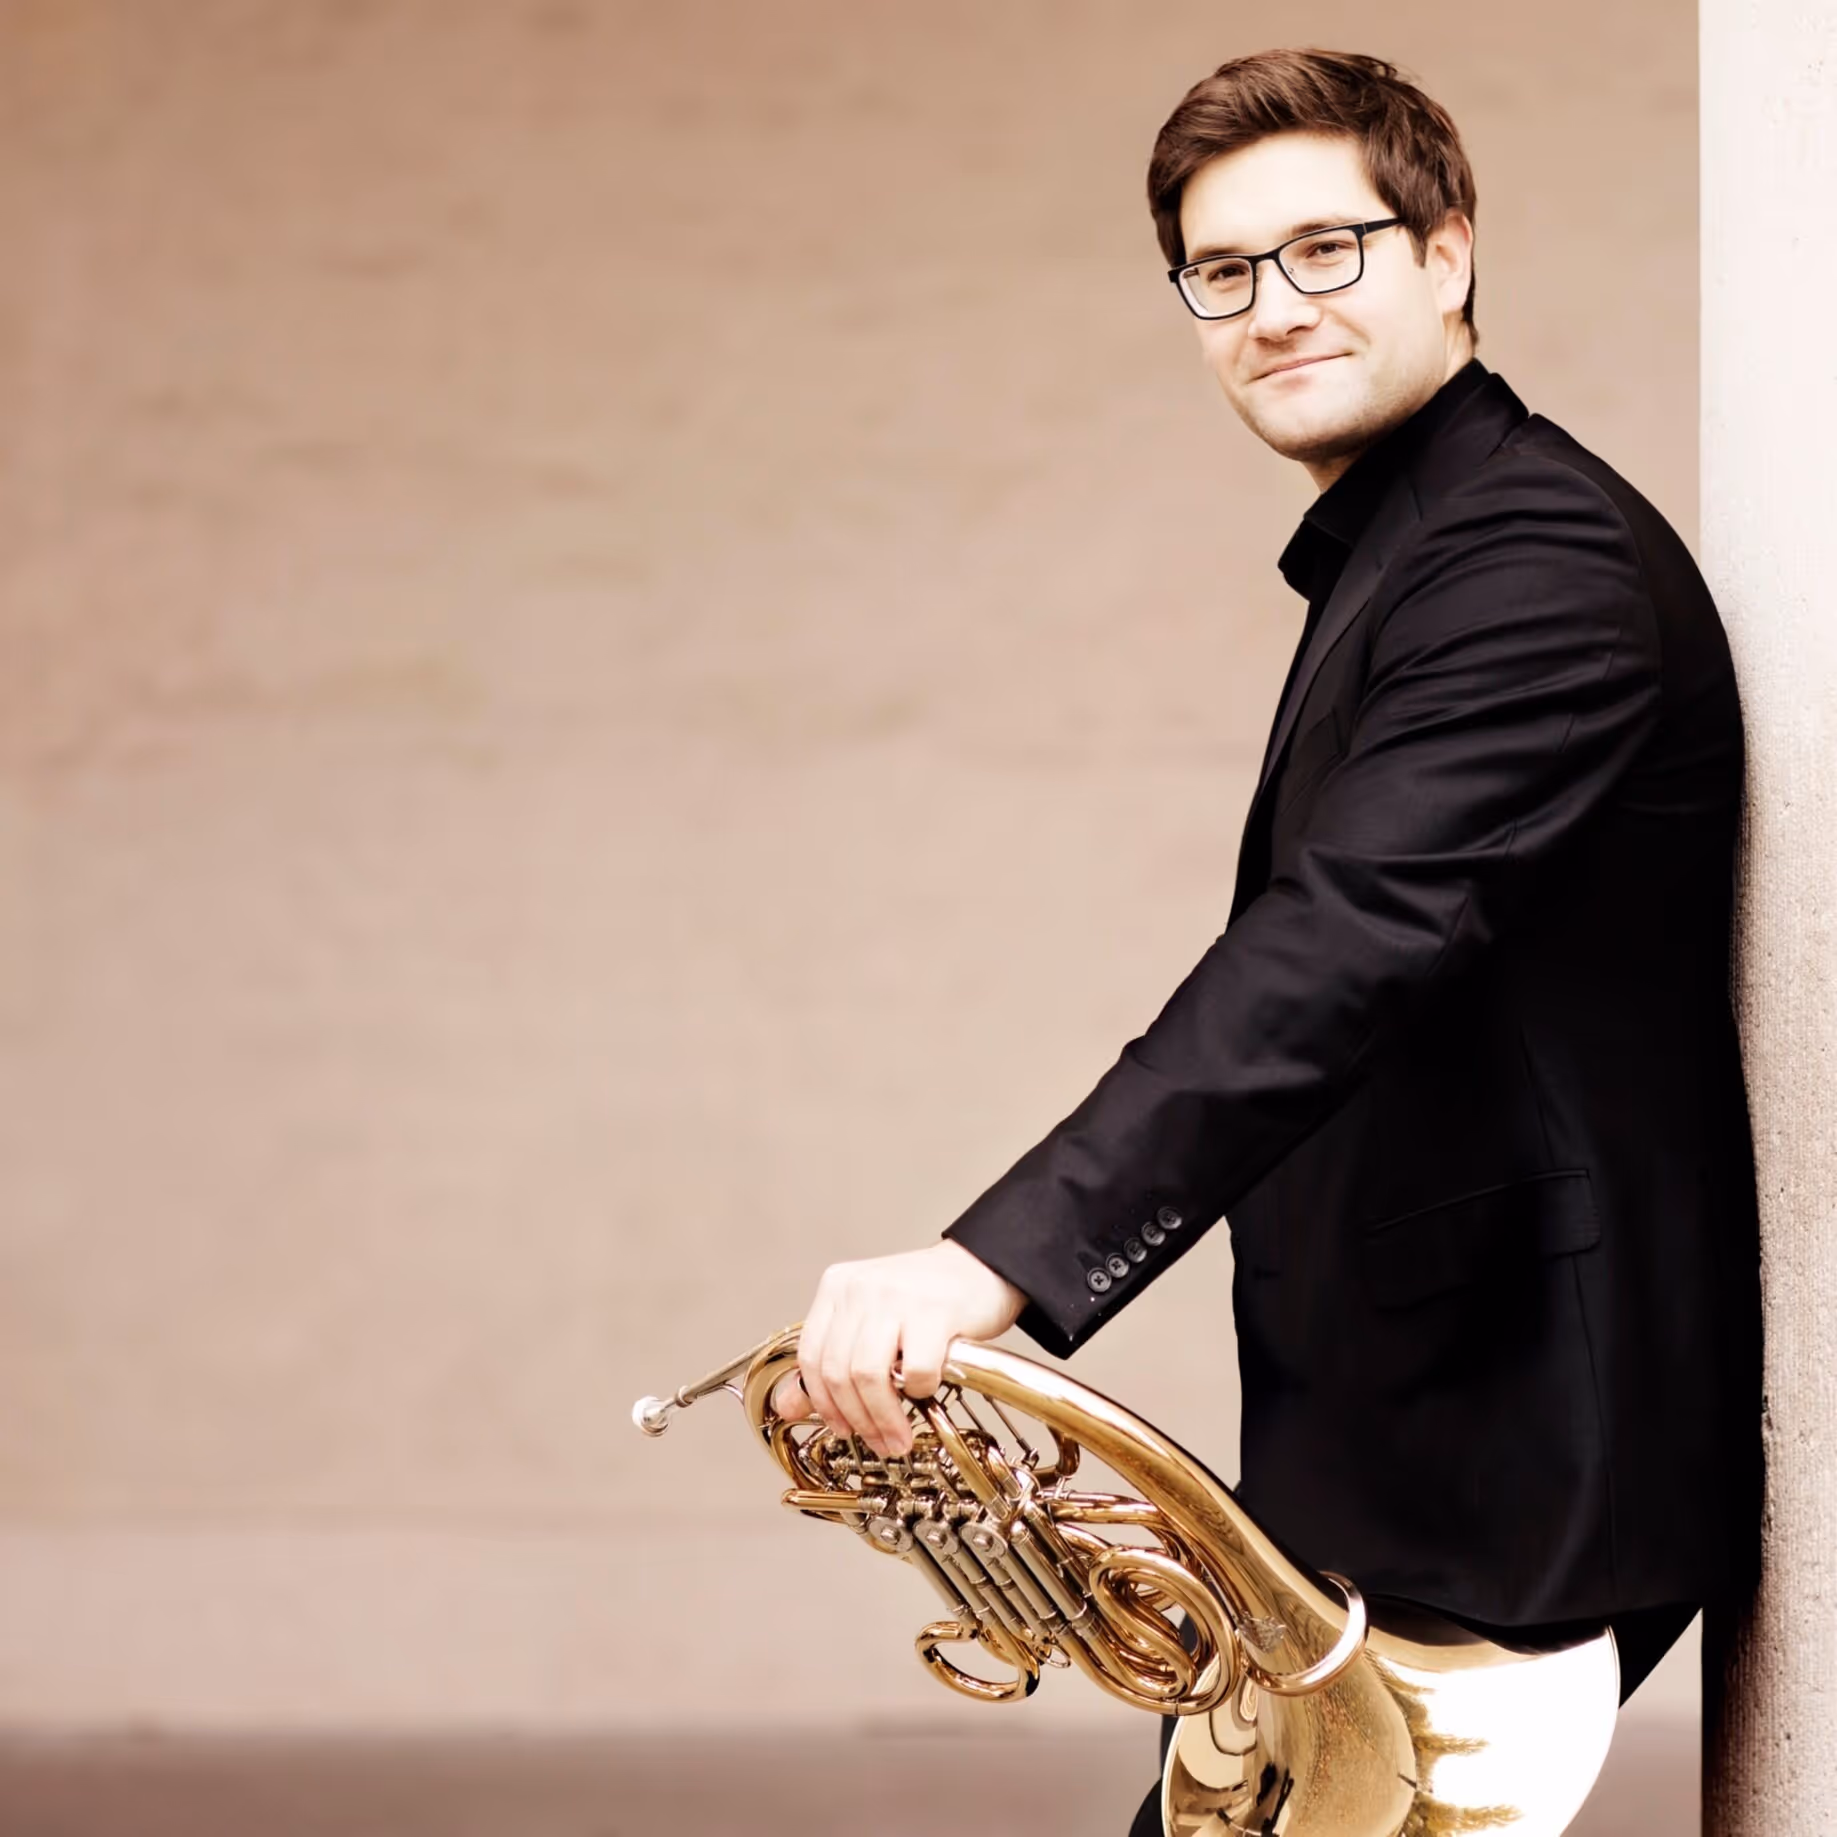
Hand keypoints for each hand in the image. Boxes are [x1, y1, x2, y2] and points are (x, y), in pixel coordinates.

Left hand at [772, 1242, 1026, 1456]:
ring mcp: (896, 1297)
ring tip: (900, 1437)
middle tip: (879, 1443)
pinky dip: (920, 1391)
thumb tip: (789, 1406)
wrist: (983, 1266)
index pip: (810, 1356)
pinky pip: (916, 1370)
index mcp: (837, 1287)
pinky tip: (927, 1391)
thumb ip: (831, 1359)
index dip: (821, 1402)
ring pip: (868, 1376)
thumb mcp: (870, 1321)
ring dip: (884, 1418)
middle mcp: (860, 1288)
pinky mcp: (934, 1311)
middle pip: (838, 1371)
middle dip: (856, 1420)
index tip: (841, 1429)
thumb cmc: (927, 1300)